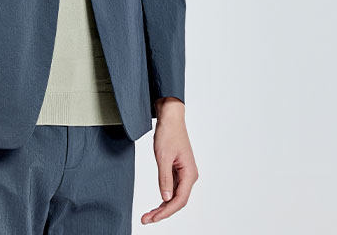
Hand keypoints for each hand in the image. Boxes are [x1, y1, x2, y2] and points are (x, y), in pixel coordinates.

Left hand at [141, 98, 197, 224]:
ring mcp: (184, 173)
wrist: (170, 117)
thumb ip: (164, 179)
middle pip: (177, 201)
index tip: (153, 218)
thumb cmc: (169, 133)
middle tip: (147, 219)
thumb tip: (165, 198)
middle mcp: (189, 175)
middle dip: (163, 212)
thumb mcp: (163, 156)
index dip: (166, 211)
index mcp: (190, 173)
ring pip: (175, 196)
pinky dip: (164, 196)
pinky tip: (156, 203)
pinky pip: (172, 188)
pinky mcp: (178, 169)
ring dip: (163, 206)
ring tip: (149, 215)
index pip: (179, 200)